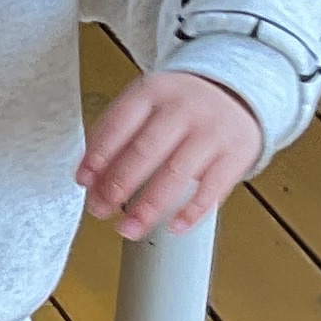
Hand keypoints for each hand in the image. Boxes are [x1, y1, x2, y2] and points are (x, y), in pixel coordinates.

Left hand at [76, 70, 264, 240]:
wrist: (234, 92)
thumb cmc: (179, 107)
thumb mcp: (145, 106)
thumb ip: (114, 138)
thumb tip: (88, 179)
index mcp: (154, 92)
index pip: (119, 123)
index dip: (98, 155)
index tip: (84, 181)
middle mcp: (183, 109)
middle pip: (145, 151)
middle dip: (117, 185)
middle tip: (100, 209)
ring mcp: (212, 131)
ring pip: (176, 174)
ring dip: (148, 207)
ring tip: (128, 227)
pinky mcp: (236, 154)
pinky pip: (213, 189)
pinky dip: (191, 212)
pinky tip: (173, 226)